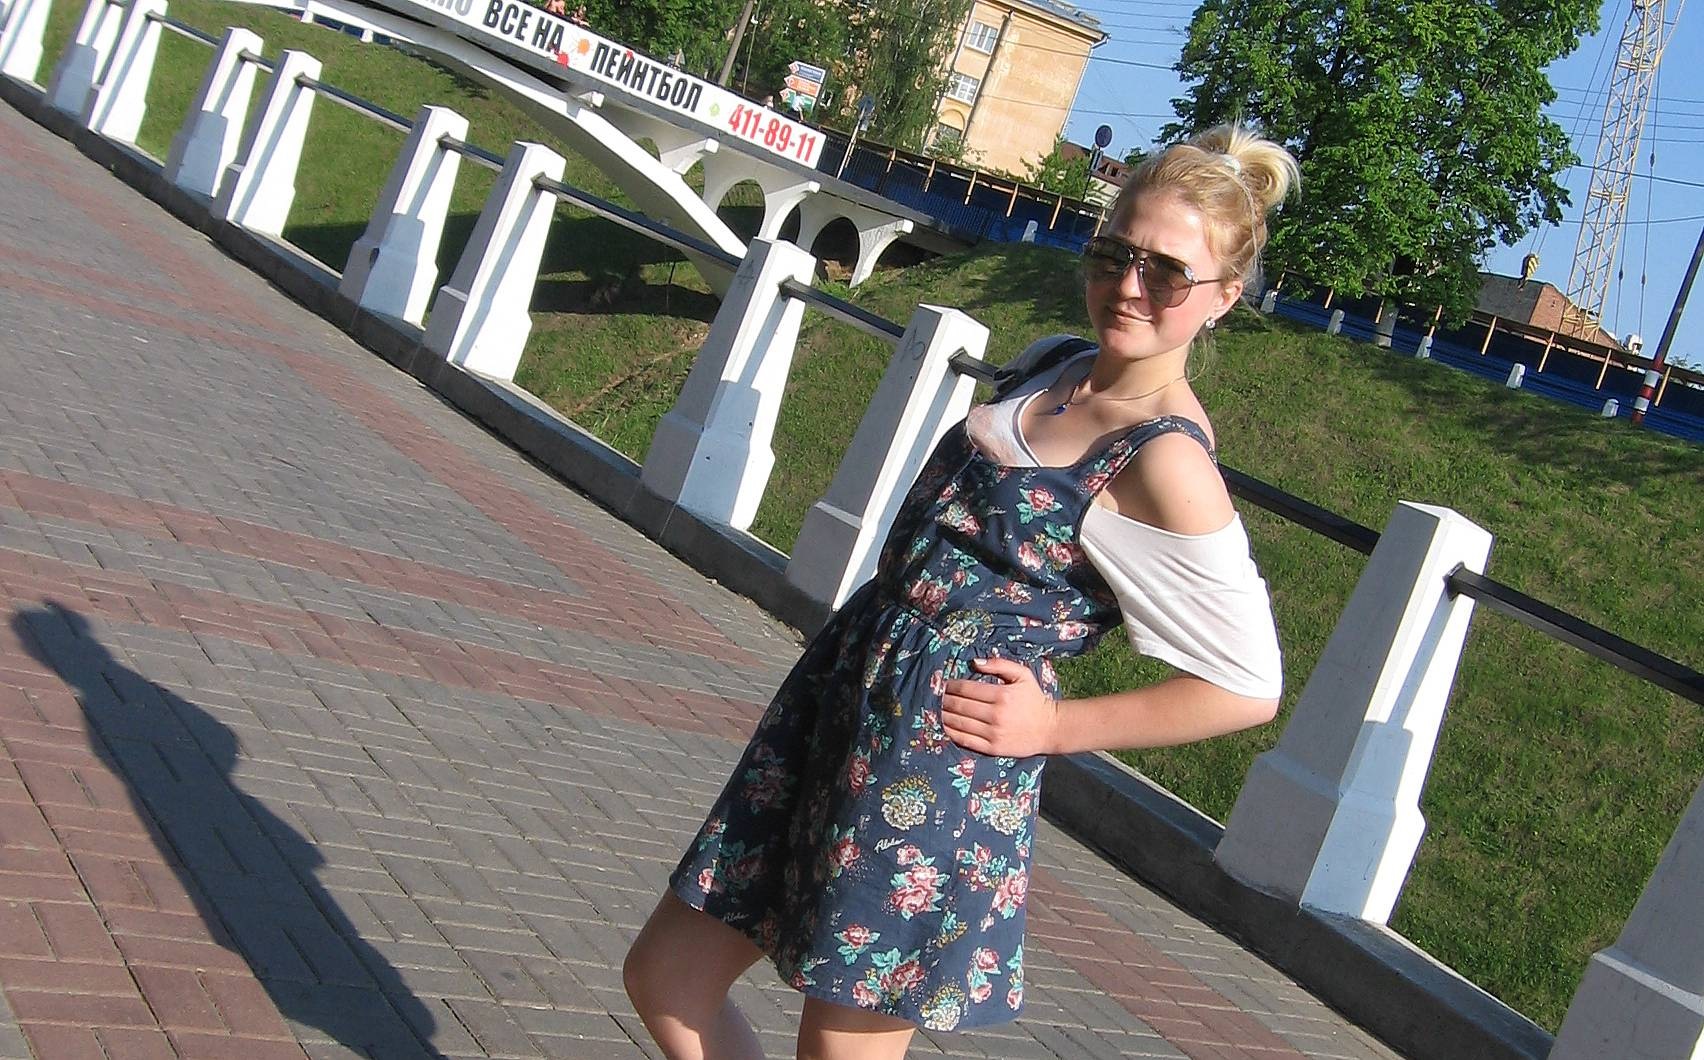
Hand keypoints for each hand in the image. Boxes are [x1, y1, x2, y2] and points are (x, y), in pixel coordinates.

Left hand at [941, 657, 1060, 757]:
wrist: (1049, 728)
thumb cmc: (1033, 699)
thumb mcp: (1022, 675)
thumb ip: (999, 664)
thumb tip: (974, 662)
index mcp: (1001, 695)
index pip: (966, 689)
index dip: (950, 686)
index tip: (942, 684)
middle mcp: (995, 714)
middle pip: (959, 706)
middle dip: (943, 700)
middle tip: (933, 696)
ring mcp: (993, 733)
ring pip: (958, 723)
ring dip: (942, 715)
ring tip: (933, 710)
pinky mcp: (992, 748)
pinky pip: (965, 740)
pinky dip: (950, 732)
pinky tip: (942, 726)